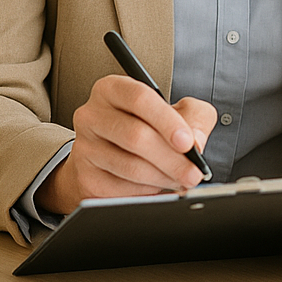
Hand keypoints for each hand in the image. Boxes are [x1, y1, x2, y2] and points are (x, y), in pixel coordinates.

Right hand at [37, 75, 215, 214]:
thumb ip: (194, 118)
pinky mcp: (86, 177)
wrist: (110, 155)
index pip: (139, 98)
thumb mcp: (175, 112)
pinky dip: (148, 191)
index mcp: (112, 89)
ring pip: (131, 167)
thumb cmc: (146, 127)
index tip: (187, 142)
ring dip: (163, 178)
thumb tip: (196, 142)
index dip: (166, 121)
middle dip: (171, 158)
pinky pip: (122, 189)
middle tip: (193, 172)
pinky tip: (159, 186)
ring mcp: (85, 147)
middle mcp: (92, 115)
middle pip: (135, 135)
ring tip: (180, 180)